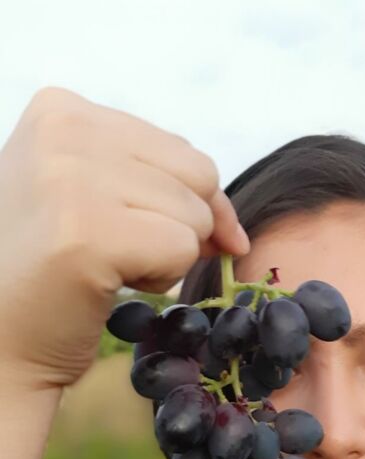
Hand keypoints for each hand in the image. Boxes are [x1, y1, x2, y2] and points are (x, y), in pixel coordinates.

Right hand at [0, 86, 249, 391]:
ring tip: (103, 265)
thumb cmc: (53, 274)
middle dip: (177, 228)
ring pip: (196, 216)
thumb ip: (161, 186)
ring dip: (164, 256)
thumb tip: (236, 235)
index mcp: (61, 109)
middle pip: (200, 176)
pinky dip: (159, 278)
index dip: (183, 204)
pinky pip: (184, 249)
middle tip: (114, 251)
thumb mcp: (99, 198)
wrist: (0, 338)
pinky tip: (105, 283)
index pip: (182, 150)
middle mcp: (63, 129)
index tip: (136, 232)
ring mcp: (72, 178)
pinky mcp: (88, 233)